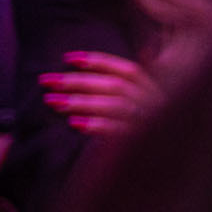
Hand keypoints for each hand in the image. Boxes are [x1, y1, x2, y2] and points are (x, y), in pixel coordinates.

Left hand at [39, 50, 159, 136]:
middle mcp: (153, 101)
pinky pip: (117, 131)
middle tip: (47, 81)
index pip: (127, 70)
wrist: (164, 161)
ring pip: (113, 105)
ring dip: (81, 102)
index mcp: (154, 89)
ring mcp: (148, 121)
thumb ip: (149, 78)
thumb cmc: (156, 126)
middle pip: (114, 85)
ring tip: (53, 101)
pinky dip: (96, 125)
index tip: (69, 58)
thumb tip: (147, 50)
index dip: (99, 61)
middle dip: (78, 81)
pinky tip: (74, 123)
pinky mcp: (139, 141)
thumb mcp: (158, 98)